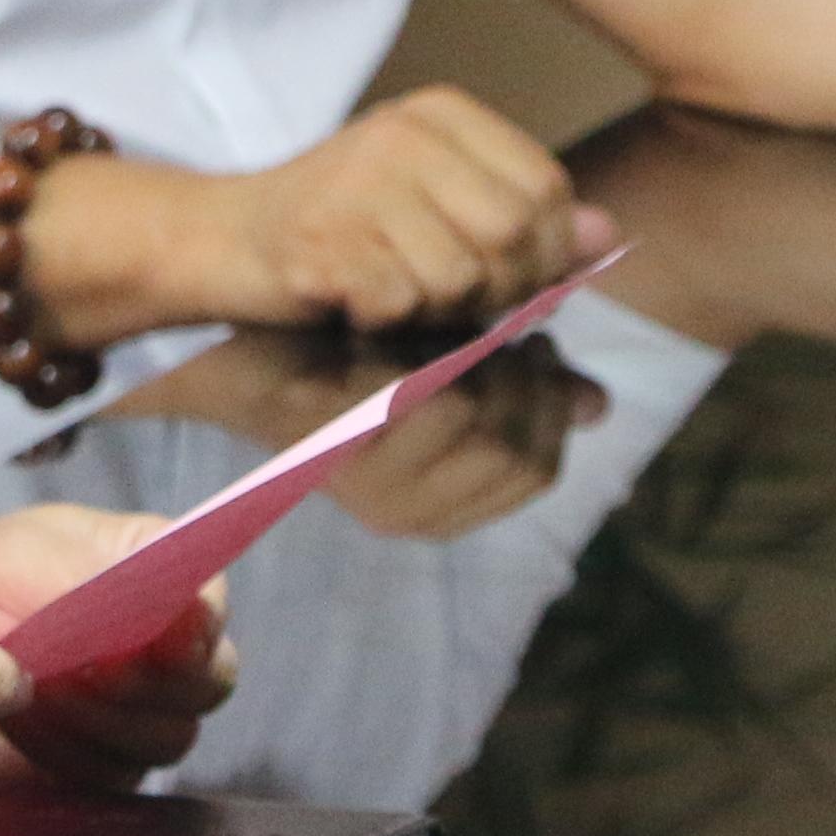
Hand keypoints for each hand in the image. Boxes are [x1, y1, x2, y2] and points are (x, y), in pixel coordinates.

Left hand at [0, 504, 233, 788]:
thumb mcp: (19, 554)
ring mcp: (137, 706)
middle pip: (207, 680)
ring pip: (168, 737)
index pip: (210, 602)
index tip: (158, 641)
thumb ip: (92, 573)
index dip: (196, 629)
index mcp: (152, 568)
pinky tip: (28, 728)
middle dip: (143, 686)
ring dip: (101, 723)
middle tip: (78, 674)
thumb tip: (171, 601)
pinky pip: (121, 778)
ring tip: (37, 694)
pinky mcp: (104, 760)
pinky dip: (75, 759)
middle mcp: (161, 640)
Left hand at [130, 324, 610, 539]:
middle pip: (513, 448)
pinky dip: (412, 348)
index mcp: (438, 509)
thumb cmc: (349, 353)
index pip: (537, 471)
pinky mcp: (326, 438)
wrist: (237, 344)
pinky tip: (394, 323)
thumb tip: (598, 405)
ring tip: (445, 323)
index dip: (547, 406)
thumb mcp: (451, 372)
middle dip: (517, 377)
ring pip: (468, 414)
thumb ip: (524, 392)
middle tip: (494, 327)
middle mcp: (404, 512)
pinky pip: (408, 390)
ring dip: (464, 356)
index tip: (533, 350)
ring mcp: (365, 483)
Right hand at [178, 86, 600, 337]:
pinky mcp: (321, 240)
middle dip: (497, 291)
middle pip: (513, 234)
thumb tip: (607, 237)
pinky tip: (354, 303)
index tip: (508, 279)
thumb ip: (522, 217)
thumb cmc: (341, 230)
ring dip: (435, 311)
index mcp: (442, 115)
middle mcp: (403, 135)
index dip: (546, 253)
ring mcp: (359, 183)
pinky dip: (384, 320)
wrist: (219, 241)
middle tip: (450, 301)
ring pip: (460, 277)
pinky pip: (399, 303)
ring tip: (395, 294)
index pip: (547, 188)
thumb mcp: (439, 206)